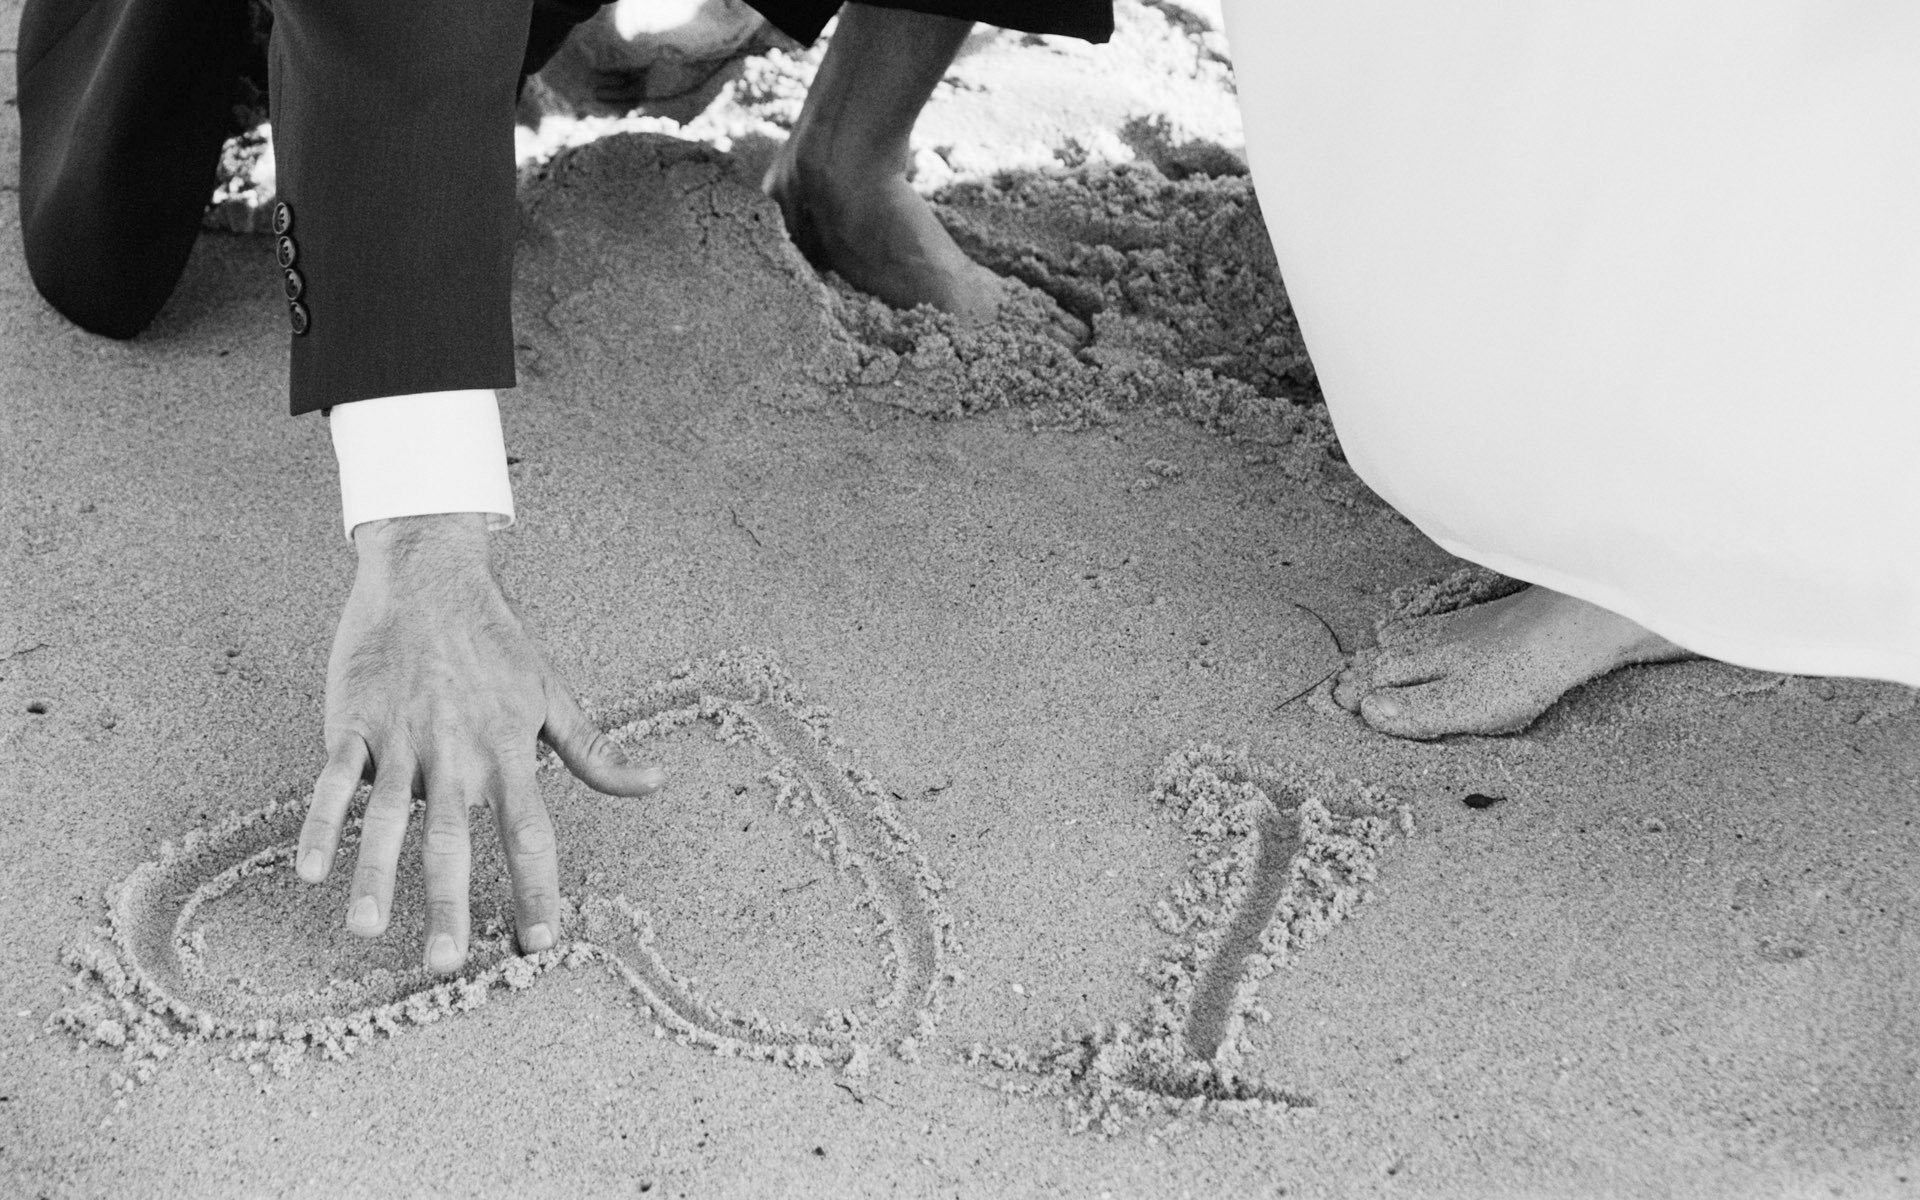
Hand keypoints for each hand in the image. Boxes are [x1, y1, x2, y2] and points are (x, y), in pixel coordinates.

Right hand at [295, 512, 662, 973]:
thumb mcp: (553, 695)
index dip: (535, 890)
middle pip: (454, 840)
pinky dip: (318, 824)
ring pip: (388, 818)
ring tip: (367, 930)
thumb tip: (655, 784)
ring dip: (376, 876)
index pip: (529, 834)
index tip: (539, 942)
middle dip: (449, 905)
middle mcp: (457, 752)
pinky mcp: (354, 724)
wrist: (429, 576)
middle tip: (446, 966)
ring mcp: (401, 739)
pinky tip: (308, 871)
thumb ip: (597, 752)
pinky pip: (332, 780)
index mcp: (509, 750)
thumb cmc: (496, 642)